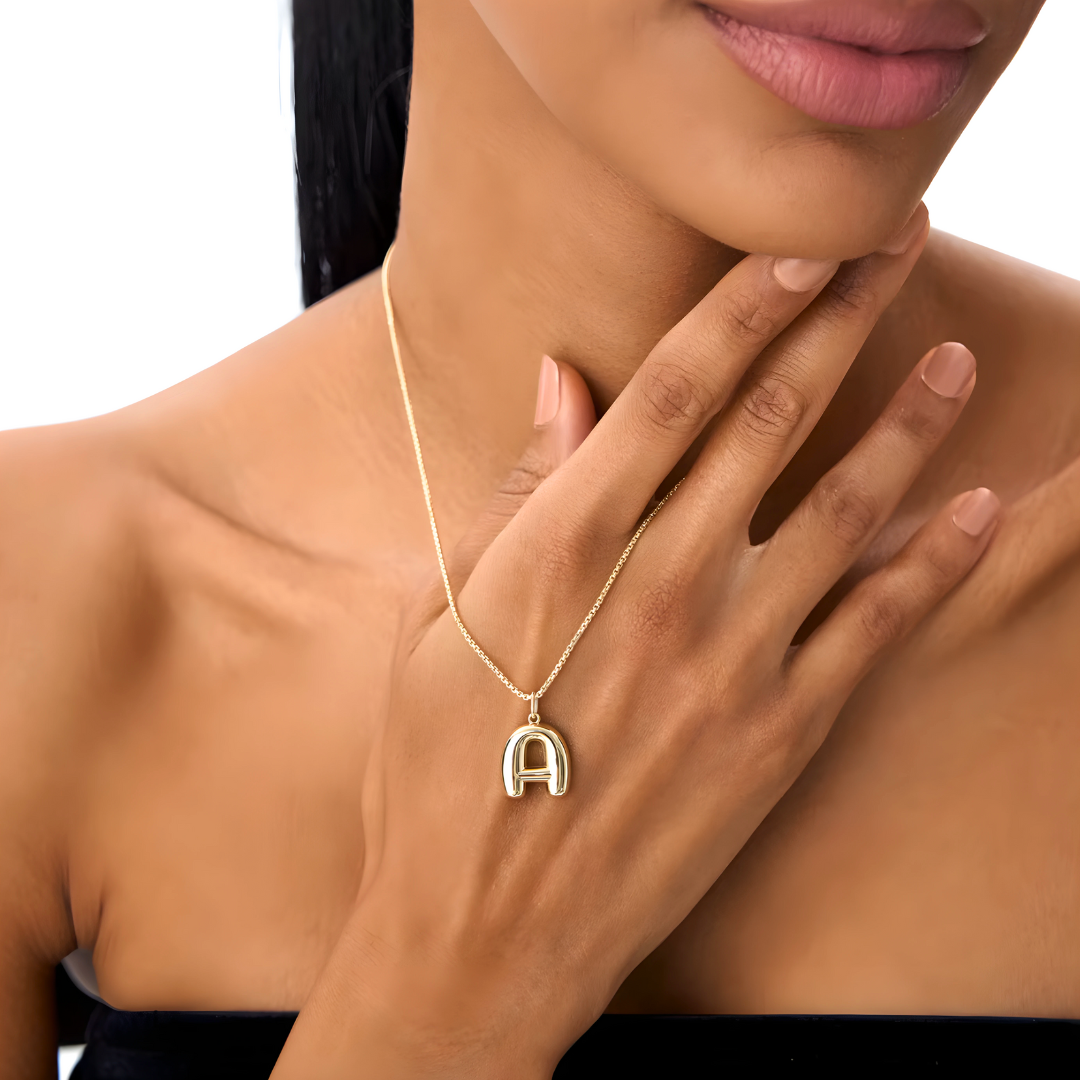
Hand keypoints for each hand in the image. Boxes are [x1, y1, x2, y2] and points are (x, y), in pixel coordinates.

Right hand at [273, 207, 998, 1076]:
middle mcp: (660, 584)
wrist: (481, 930)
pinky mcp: (778, 733)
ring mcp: (730, 659)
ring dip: (910, 420)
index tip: (798, 246)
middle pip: (772, 419)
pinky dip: (932, 560)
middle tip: (897, 245)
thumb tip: (558, 386)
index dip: (742, 305)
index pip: (673, 390)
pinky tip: (975, 507)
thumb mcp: (438, 614)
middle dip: (842, 318)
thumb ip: (514, 494)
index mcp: (562, 544)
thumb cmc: (436, 767)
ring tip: (956, 356)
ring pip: (845, 508)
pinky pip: (875, 625)